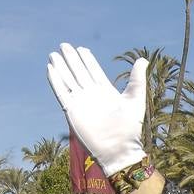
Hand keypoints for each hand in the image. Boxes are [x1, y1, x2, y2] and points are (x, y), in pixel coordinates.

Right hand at [46, 43, 148, 175]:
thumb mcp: (135, 99)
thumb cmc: (130, 127)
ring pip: (68, 80)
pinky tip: (50, 68)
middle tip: (64, 45)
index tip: (82, 49)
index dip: (87, 60)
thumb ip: (137, 79)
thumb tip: (142, 59)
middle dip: (71, 59)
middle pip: (78, 72)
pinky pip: (61, 93)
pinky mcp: (71, 111)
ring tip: (53, 54)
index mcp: (106, 91)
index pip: (94, 71)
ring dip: (60, 67)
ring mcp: (81, 103)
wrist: (118, 148)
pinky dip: (55, 81)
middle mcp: (91, 95)